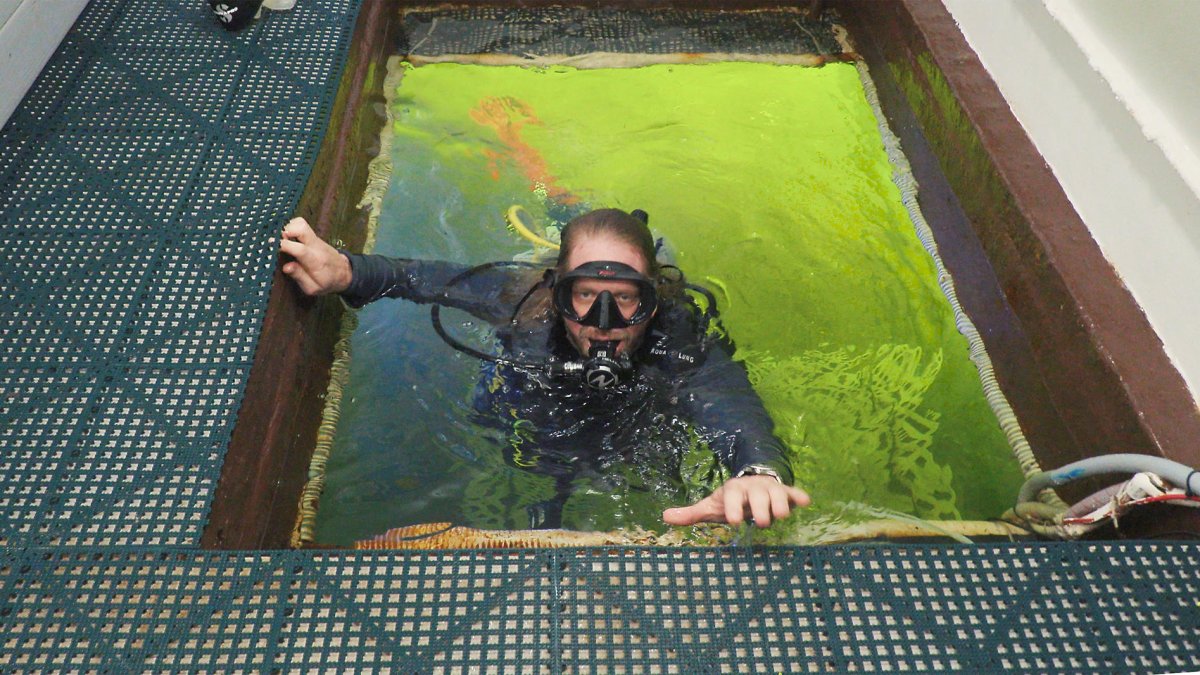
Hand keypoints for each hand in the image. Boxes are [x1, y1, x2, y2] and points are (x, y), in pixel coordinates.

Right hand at [279, 217, 352, 294]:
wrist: (344, 273)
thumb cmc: (327, 282)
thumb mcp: (313, 288)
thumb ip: (299, 277)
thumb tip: (286, 267)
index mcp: (315, 261)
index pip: (300, 249)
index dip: (284, 245)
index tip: (272, 244)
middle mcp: (316, 246)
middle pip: (301, 228)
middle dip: (286, 231)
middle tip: (277, 240)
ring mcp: (315, 239)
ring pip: (301, 223)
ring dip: (288, 228)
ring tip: (282, 239)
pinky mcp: (313, 237)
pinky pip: (302, 225)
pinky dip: (292, 227)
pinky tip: (288, 237)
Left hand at [662, 476, 809, 527]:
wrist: (751, 484)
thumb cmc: (730, 501)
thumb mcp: (711, 506)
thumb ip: (691, 513)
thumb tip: (664, 517)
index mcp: (733, 490)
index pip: (732, 497)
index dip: (733, 508)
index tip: (733, 521)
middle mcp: (752, 487)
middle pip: (757, 495)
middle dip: (760, 508)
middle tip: (761, 523)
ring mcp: (770, 489)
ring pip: (777, 494)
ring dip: (780, 504)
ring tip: (780, 516)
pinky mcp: (785, 492)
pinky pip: (794, 492)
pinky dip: (799, 496)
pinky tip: (805, 502)